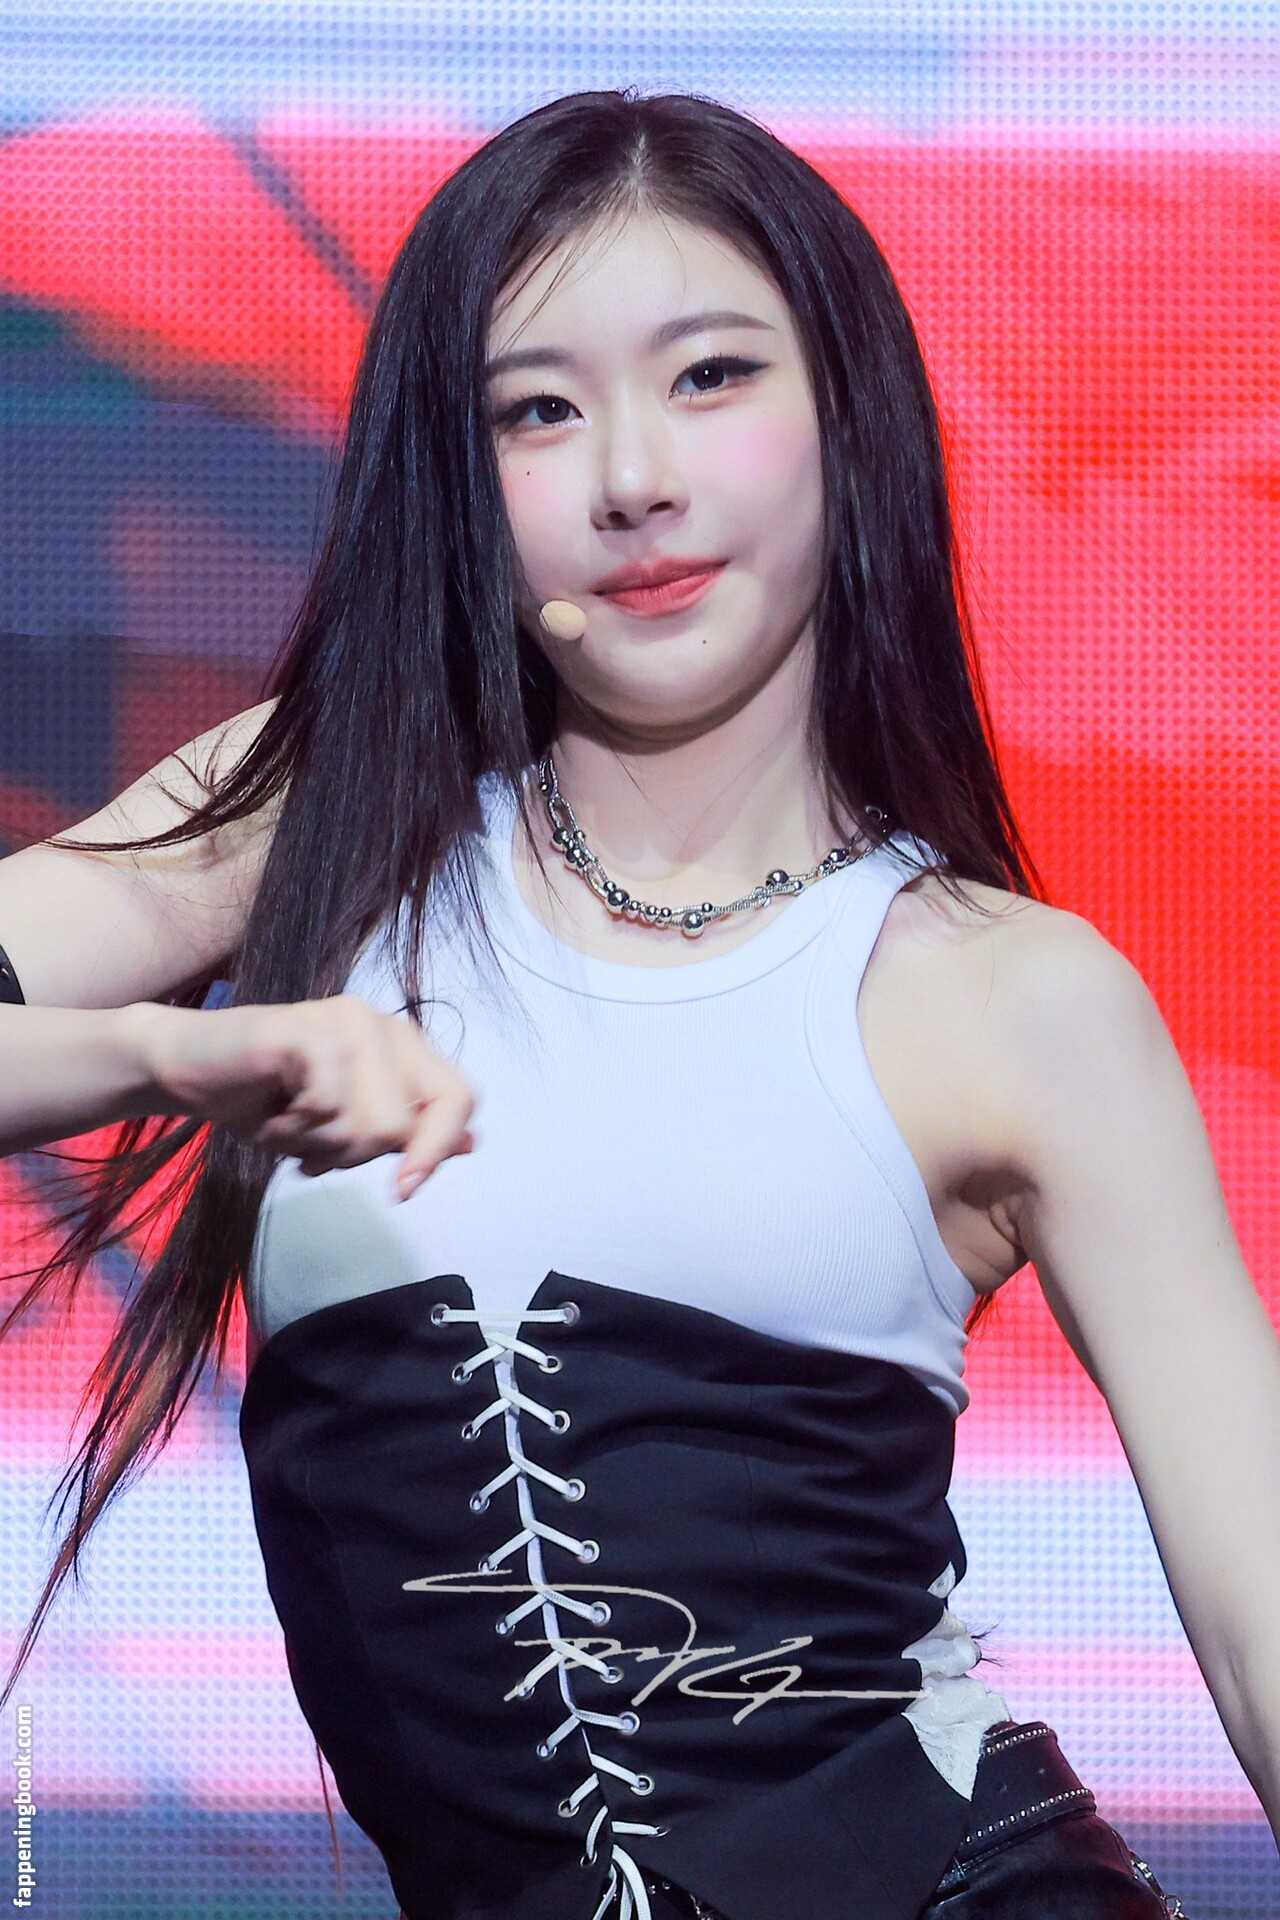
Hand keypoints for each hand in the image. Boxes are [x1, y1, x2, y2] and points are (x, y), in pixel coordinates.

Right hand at [131, 995, 475, 1199]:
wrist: (190, 1071)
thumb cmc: (269, 1100)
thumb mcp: (346, 1128)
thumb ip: (408, 1131)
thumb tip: (472, 1144)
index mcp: (403, 1044)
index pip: (459, 1098)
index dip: (437, 1149)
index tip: (401, 1188)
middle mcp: (384, 1024)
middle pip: (408, 1124)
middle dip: (354, 1154)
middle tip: (312, 1141)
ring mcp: (346, 1020)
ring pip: (368, 1124)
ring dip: (317, 1145)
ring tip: (288, 1122)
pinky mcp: (307, 1030)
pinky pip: (327, 1109)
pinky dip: (293, 1130)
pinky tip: (270, 1113)